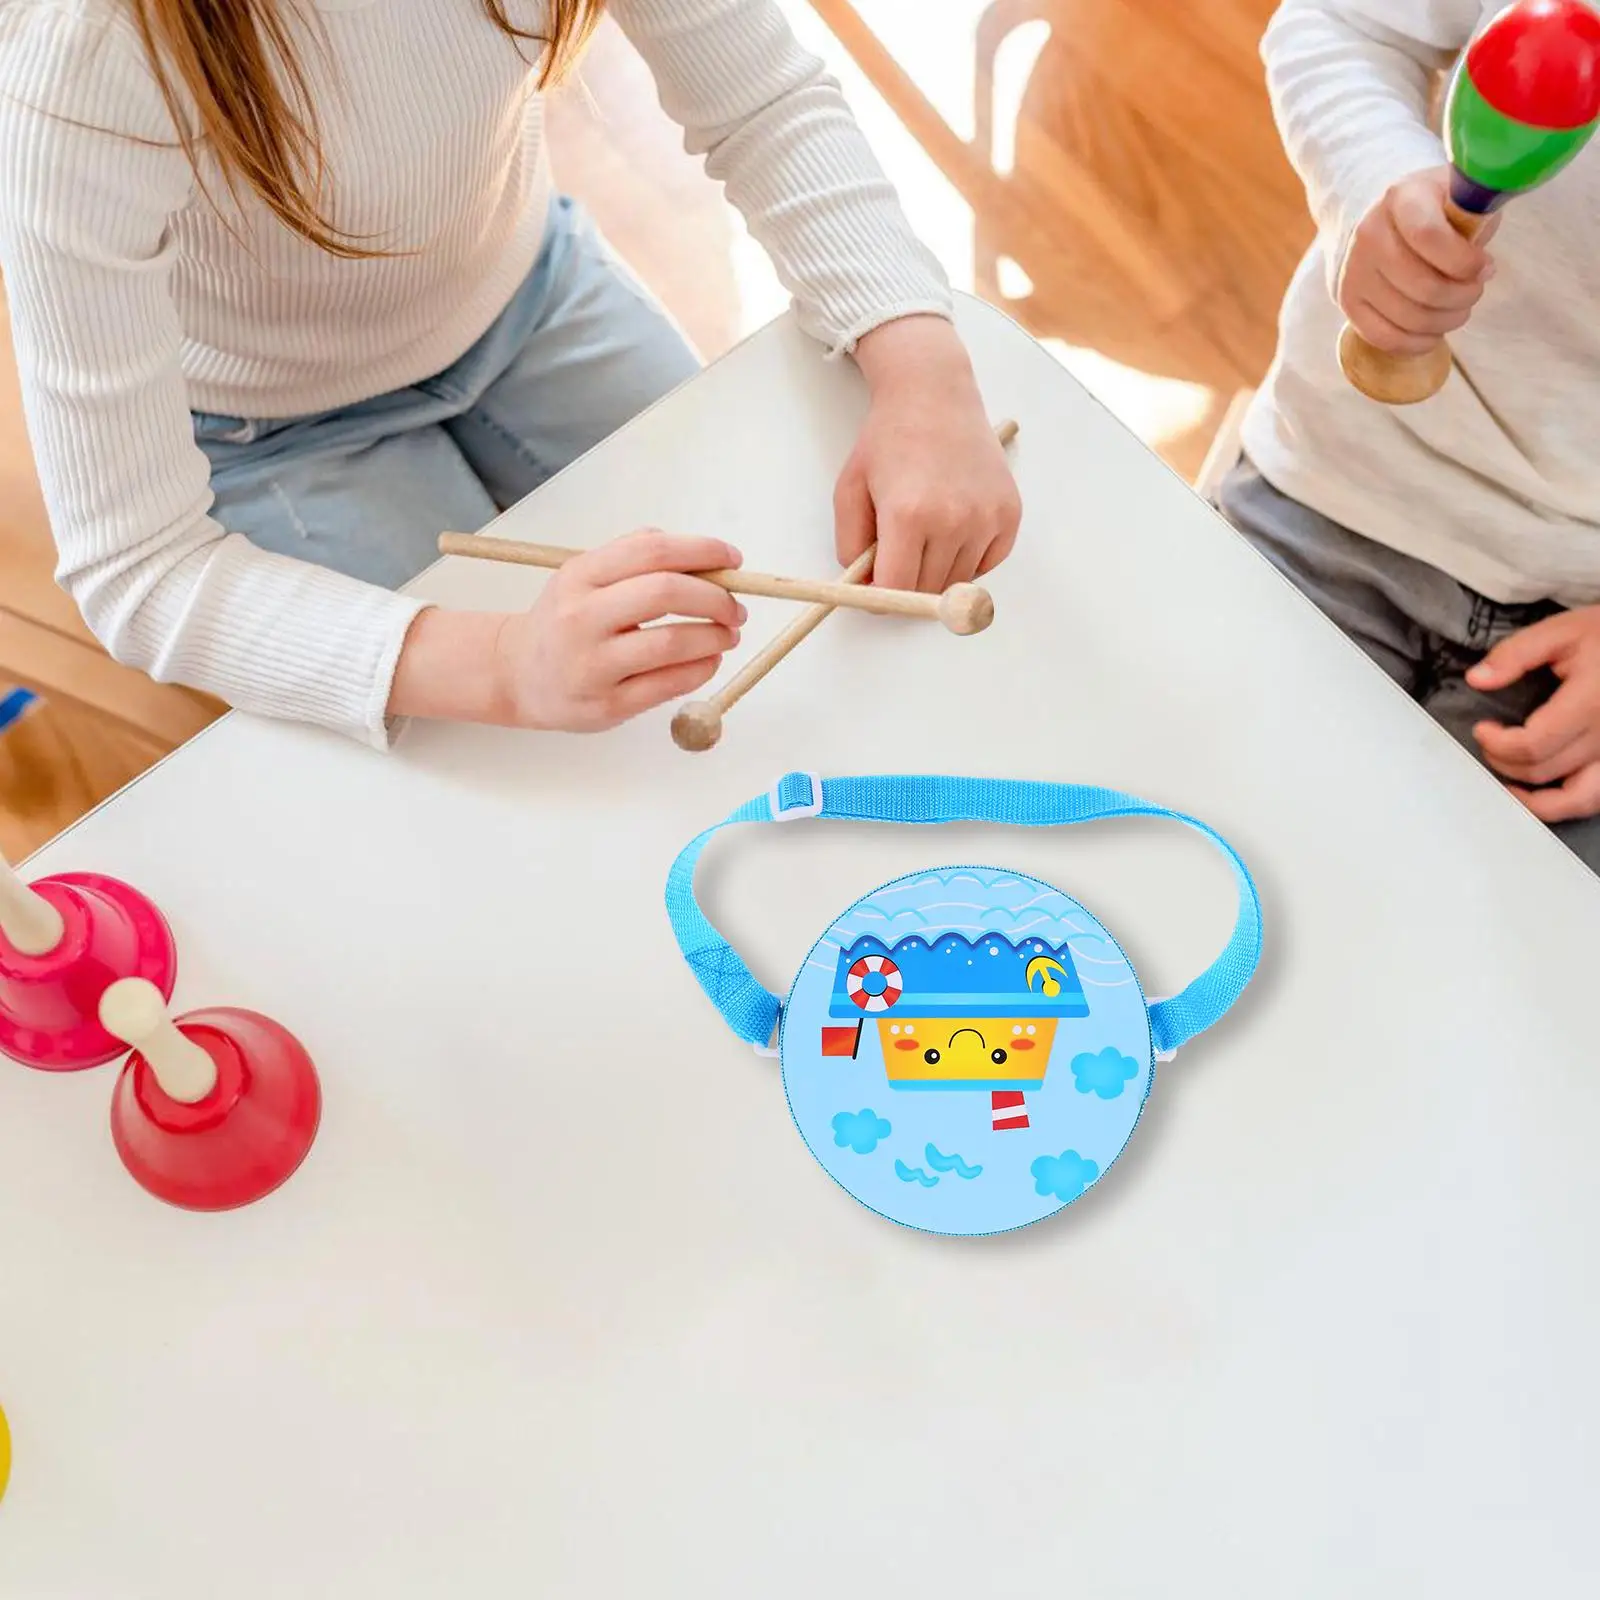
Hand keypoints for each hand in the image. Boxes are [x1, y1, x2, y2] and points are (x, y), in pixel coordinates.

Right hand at [389, 531, 743, 730]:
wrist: (518, 676)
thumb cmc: (566, 621)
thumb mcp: (585, 577)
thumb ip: (635, 558)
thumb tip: (706, 558)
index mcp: (580, 575)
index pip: (653, 551)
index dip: (703, 551)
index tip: (732, 560)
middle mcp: (581, 617)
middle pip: (665, 593)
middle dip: (716, 598)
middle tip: (736, 608)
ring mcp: (592, 664)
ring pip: (672, 643)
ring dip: (715, 637)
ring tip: (727, 635)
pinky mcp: (607, 705)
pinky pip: (669, 685)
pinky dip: (701, 669)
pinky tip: (708, 661)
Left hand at [838, 316, 1021, 591]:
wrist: (934, 395)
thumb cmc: (889, 440)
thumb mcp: (849, 491)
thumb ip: (851, 547)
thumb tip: (868, 590)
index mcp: (908, 515)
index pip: (896, 591)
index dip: (880, 598)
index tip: (876, 589)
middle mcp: (953, 520)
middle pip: (927, 592)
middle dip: (907, 583)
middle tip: (897, 553)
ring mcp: (987, 518)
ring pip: (956, 582)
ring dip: (937, 571)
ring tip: (925, 532)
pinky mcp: (1009, 515)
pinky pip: (985, 565)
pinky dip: (967, 559)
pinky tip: (952, 528)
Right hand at [1340, 168, 1496, 355]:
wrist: (1379, 220)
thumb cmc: (1432, 210)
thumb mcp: (1457, 196)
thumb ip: (1475, 221)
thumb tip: (1483, 270)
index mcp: (1401, 198)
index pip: (1430, 237)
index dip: (1465, 262)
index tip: (1486, 267)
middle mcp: (1369, 235)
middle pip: (1423, 286)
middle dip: (1462, 297)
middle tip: (1474, 291)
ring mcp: (1354, 272)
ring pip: (1408, 317)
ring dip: (1444, 321)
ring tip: (1458, 310)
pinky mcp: (1348, 302)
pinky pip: (1385, 338)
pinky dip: (1417, 342)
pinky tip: (1434, 332)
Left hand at [1467, 606, 1599, 821]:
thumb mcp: (1561, 632)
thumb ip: (1515, 654)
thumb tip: (1476, 679)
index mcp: (1592, 702)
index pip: (1534, 744)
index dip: (1498, 744)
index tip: (1483, 729)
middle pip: (1544, 770)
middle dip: (1503, 760)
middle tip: (1491, 741)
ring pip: (1572, 800)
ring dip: (1530, 794)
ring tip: (1508, 772)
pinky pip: (1594, 800)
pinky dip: (1563, 805)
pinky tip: (1539, 792)